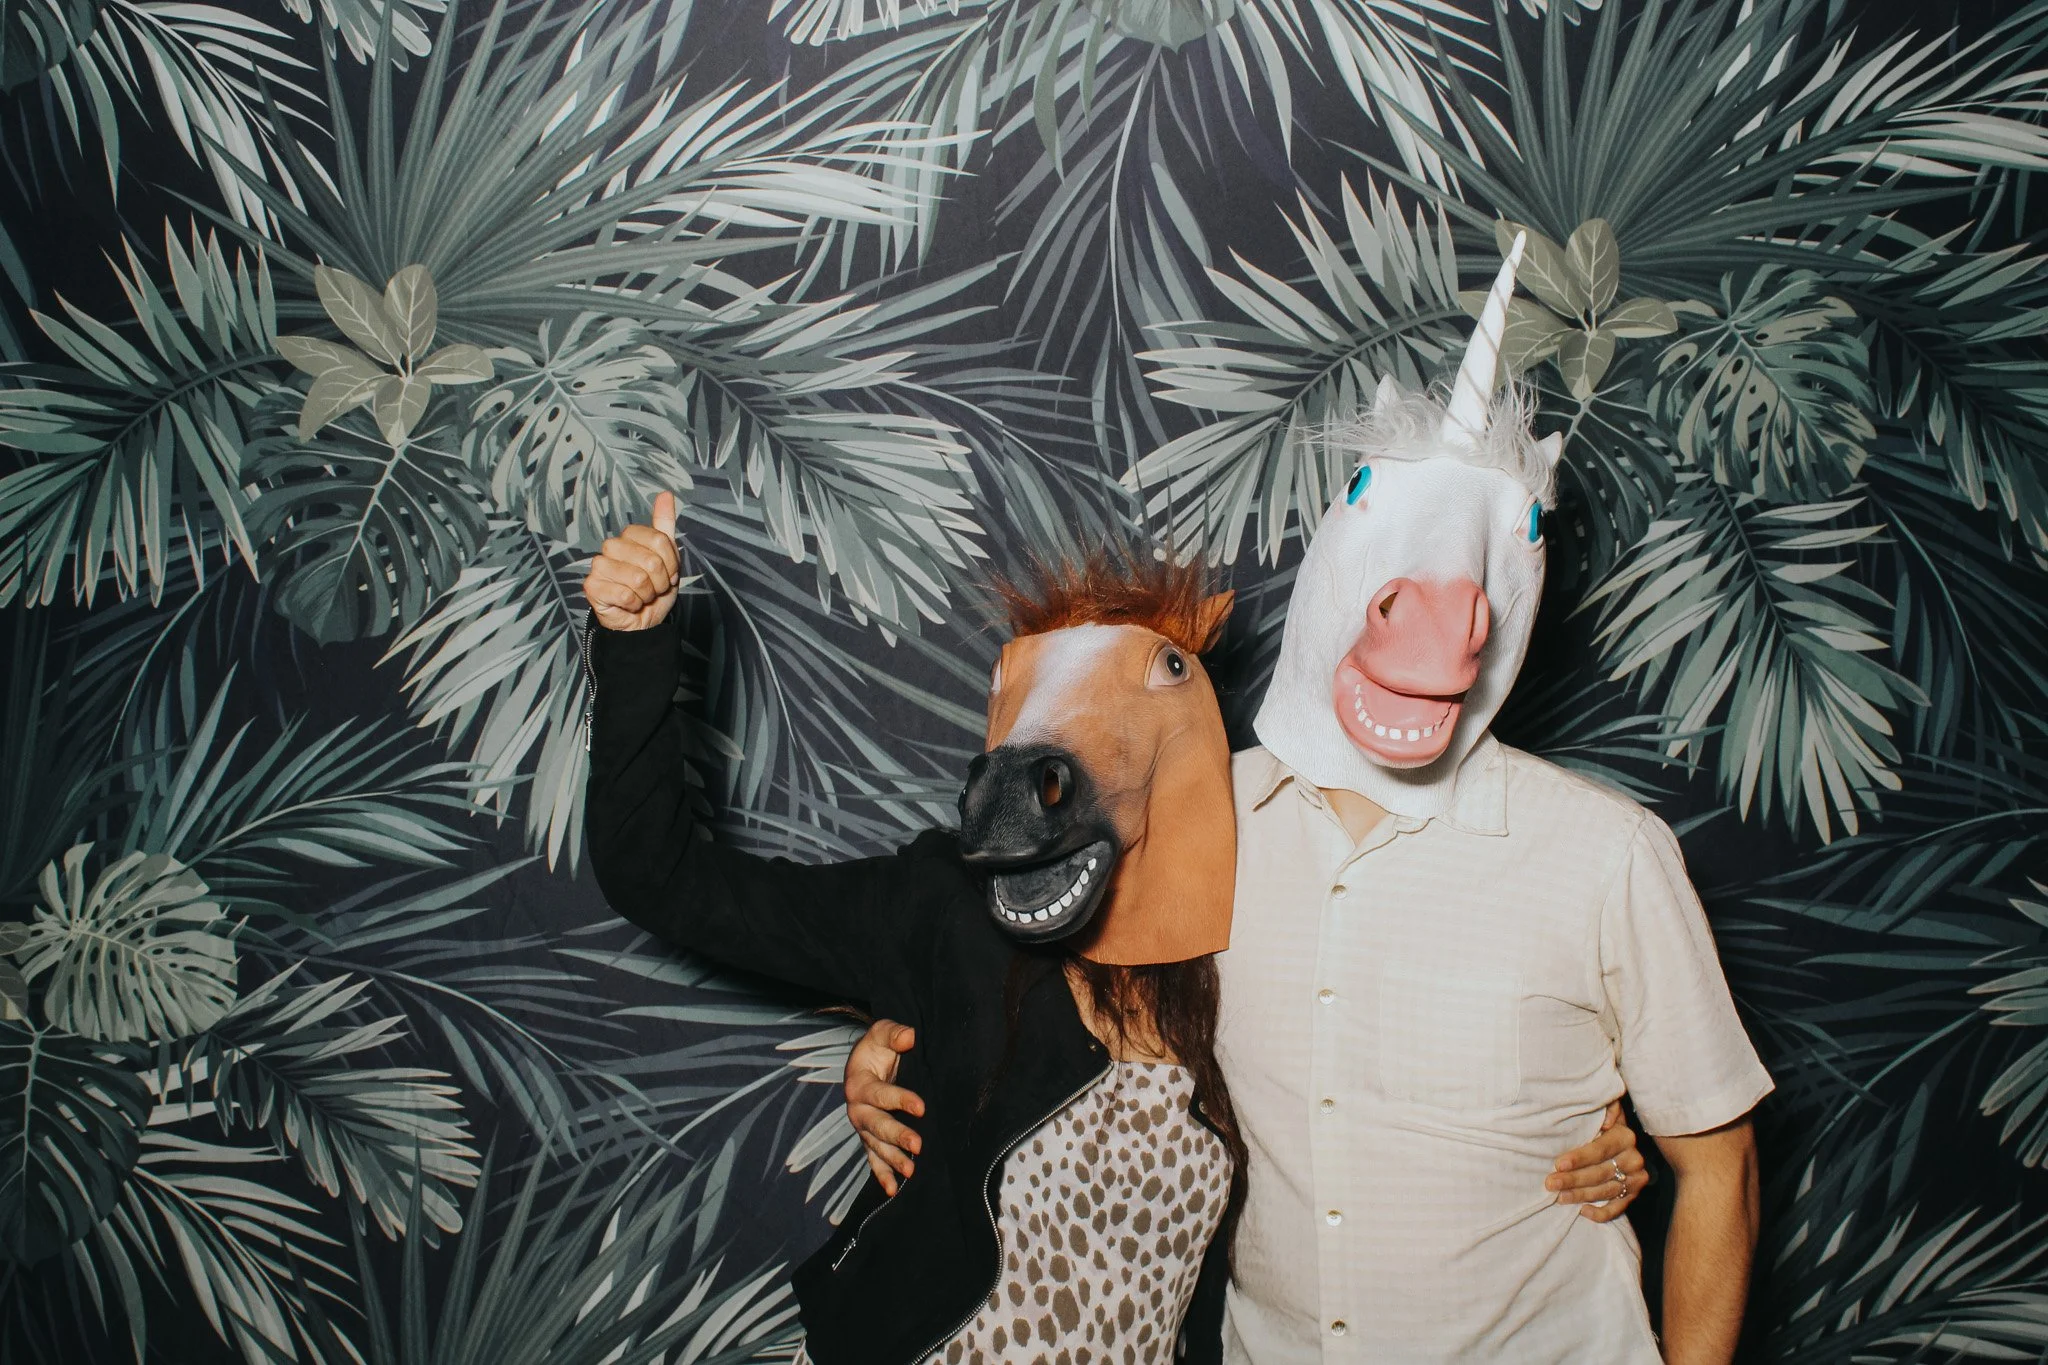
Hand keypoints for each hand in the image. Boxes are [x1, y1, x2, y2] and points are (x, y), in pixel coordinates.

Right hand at [583, 493, 681, 630]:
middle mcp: (610, 547)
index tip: (667, 574)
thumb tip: (665, 494)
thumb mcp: (666, 557)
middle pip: (651, 560)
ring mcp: (598, 566)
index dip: (671, 563)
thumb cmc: (652, 589)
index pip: (660, 540)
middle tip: (654, 588)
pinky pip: (626, 595)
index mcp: (628, 536)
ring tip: (641, 596)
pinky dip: (634, 605)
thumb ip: (664, 525)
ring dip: (647, 594)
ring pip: (638, 579)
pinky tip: (629, 605)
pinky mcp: (592, 586)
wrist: (641, 621)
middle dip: (660, 581)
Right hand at [844, 1019, 924, 1195]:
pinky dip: (881, 1174)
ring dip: (892, 1159)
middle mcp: (856, 1108)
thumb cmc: (877, 1048)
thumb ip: (894, 1033)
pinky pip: (872, 1158)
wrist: (866, 1063)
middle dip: (896, 1136)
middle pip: (875, 1125)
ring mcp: (862, 1126)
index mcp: (858, 1083)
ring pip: (875, 1145)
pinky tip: (893, 1190)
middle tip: (917, 1145)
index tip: (921, 1107)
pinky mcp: (868, 1137)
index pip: (879, 1094)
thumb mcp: (882, 1033)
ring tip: (911, 1171)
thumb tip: (909, 1036)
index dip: (899, 1100)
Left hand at [1546, 1100, 1649, 1221]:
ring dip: (1581, 1196)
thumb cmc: (1601, 1123)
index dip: (1579, 1158)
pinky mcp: (1633, 1194)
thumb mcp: (1602, 1109)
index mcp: (1625, 1136)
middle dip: (1573, 1180)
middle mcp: (1634, 1158)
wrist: (1620, 1141)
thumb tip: (1606, 1120)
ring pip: (1606, 1191)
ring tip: (1559, 1197)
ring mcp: (1636, 1178)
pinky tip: (1583, 1212)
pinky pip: (1618, 1208)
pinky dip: (1601, 1213)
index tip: (1559, 1164)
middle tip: (1551, 1183)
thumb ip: (1605, 1107)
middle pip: (1601, 1172)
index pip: (1600, 1150)